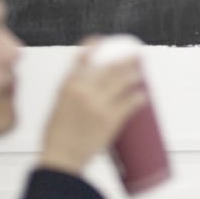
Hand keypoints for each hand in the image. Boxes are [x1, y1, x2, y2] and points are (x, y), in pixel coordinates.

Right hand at [38, 38, 148, 175]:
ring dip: (134, 74)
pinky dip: (139, 97)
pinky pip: (130, 103)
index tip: (105, 41)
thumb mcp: (58, 104)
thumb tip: (89, 81)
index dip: (96, 44)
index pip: (84, 55)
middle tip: (135, 56)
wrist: (61, 158)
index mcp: (69, 84)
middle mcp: (84, 90)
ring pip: (124, 80)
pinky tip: (143, 95)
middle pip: (111, 66)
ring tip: (139, 74)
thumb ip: (73, 90)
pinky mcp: (111, 119)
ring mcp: (99, 104)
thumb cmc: (56, 135)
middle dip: (126, 59)